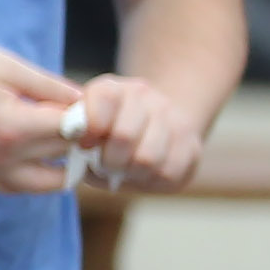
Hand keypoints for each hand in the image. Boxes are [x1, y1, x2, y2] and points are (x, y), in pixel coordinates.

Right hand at [0, 34, 82, 196]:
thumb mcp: (5, 64)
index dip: (89, 111)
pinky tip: (40, 153)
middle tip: (75, 106)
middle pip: (66, 152)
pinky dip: (39, 177)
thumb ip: (48, 85)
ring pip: (52, 180)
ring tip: (65, 133)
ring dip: (67, 160)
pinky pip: (21, 187)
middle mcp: (3, 155)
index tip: (89, 97)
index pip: (74, 129)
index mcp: (12, 126)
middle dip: (81, 131)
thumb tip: (85, 99)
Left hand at [68, 73, 208, 193]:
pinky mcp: (192, 148)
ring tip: (122, 171)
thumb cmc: (106, 129)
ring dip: (129, 173)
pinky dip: (149, 181)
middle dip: (108, 159)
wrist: (155, 123)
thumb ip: (77, 132)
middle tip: (104, 165)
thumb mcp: (85, 122)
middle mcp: (149, 99)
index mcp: (115, 88)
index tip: (85, 144)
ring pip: (148, 158)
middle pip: (124, 135)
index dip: (90, 127)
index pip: (104, 98)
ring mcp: (175, 121)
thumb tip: (81, 155)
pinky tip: (141, 175)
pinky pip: (168, 173)